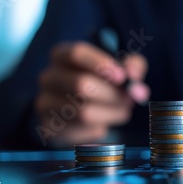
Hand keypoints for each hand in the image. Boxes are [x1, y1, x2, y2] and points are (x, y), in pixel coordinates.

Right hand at [35, 41, 149, 144]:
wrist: (78, 111)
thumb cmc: (102, 82)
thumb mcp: (120, 68)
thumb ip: (133, 69)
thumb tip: (137, 88)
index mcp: (62, 55)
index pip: (76, 53)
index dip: (101, 64)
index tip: (122, 77)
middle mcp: (49, 77)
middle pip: (81, 85)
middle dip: (112, 95)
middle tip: (129, 100)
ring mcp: (45, 102)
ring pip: (83, 112)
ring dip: (111, 114)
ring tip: (121, 111)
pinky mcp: (50, 127)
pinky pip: (81, 130)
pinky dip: (99, 128)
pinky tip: (103, 122)